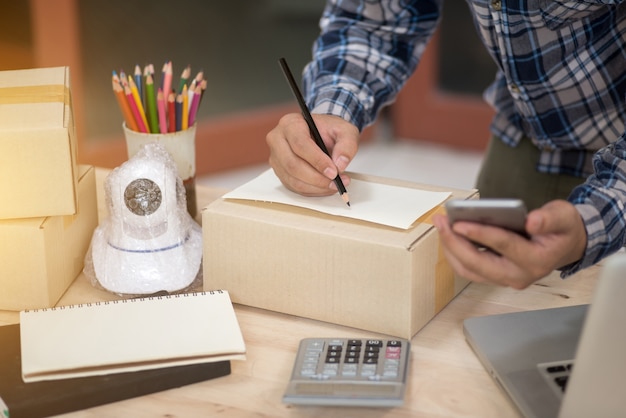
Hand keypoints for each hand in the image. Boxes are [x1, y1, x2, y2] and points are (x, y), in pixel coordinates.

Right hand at [266, 113, 358, 195]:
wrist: (321, 134)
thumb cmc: (329, 130)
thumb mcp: (345, 131)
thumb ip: (347, 145)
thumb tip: (340, 165)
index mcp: (290, 124)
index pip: (300, 144)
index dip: (317, 160)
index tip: (334, 171)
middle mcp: (278, 140)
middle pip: (293, 165)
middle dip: (317, 178)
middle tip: (336, 181)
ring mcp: (276, 158)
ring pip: (293, 179)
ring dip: (316, 187)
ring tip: (336, 185)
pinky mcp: (280, 172)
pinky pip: (294, 187)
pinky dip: (313, 191)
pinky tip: (326, 187)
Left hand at [432, 200, 586, 288]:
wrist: (565, 245)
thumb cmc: (562, 229)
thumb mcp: (563, 216)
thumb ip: (550, 218)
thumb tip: (532, 221)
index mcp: (537, 260)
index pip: (503, 245)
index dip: (479, 233)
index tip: (458, 223)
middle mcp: (519, 275)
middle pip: (478, 263)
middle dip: (455, 242)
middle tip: (441, 221)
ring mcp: (505, 279)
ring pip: (469, 269)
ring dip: (451, 248)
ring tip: (441, 224)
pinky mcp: (495, 277)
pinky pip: (469, 269)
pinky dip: (455, 253)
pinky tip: (448, 234)